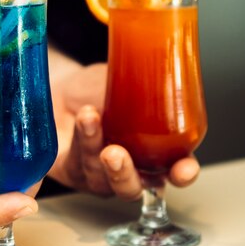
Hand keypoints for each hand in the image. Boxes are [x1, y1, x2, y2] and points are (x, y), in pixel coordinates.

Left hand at [49, 64, 199, 199]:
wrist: (60, 88)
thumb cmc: (98, 90)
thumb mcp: (126, 81)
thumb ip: (144, 80)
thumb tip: (160, 57)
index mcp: (155, 151)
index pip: (176, 170)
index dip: (183, 173)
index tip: (183, 169)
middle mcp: (129, 168)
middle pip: (133, 188)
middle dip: (126, 175)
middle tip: (116, 153)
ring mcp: (99, 175)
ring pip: (101, 180)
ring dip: (95, 151)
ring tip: (90, 117)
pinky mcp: (71, 173)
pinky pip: (77, 165)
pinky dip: (80, 141)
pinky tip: (83, 119)